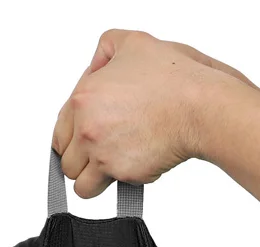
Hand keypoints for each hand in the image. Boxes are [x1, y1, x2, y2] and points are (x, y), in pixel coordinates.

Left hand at [52, 29, 253, 197]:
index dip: (73, 138)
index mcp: (83, 97)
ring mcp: (101, 153)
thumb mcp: (133, 43)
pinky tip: (129, 169)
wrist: (199, 106)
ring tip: (111, 168)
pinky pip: (106, 190)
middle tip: (101, 154)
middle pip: (67, 161)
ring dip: (93, 180)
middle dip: (82, 160)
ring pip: (80, 184)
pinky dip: (116, 185)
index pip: (60, 132)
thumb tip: (96, 66)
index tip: (85, 141)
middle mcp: (87, 127)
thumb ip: (106, 50)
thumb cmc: (174, 79)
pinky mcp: (120, 173)